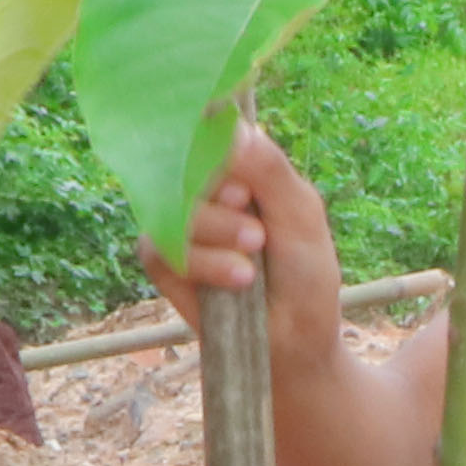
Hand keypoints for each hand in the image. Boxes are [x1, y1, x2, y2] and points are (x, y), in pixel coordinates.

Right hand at [147, 125, 337, 322]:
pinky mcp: (166, 261)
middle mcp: (207, 189)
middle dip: (222, 200)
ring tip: (253, 261)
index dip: (215, 145)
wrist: (295, 338)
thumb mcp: (300, 213)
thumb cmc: (305, 272)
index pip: (210, 131)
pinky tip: (236, 279)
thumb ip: (269, 168)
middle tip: (258, 231)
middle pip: (185, 167)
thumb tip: (232, 126)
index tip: (243, 174)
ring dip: (217, 234)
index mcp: (242, 167)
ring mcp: (183, 224)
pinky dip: (200, 264)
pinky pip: (160, 248)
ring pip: (173, 208)